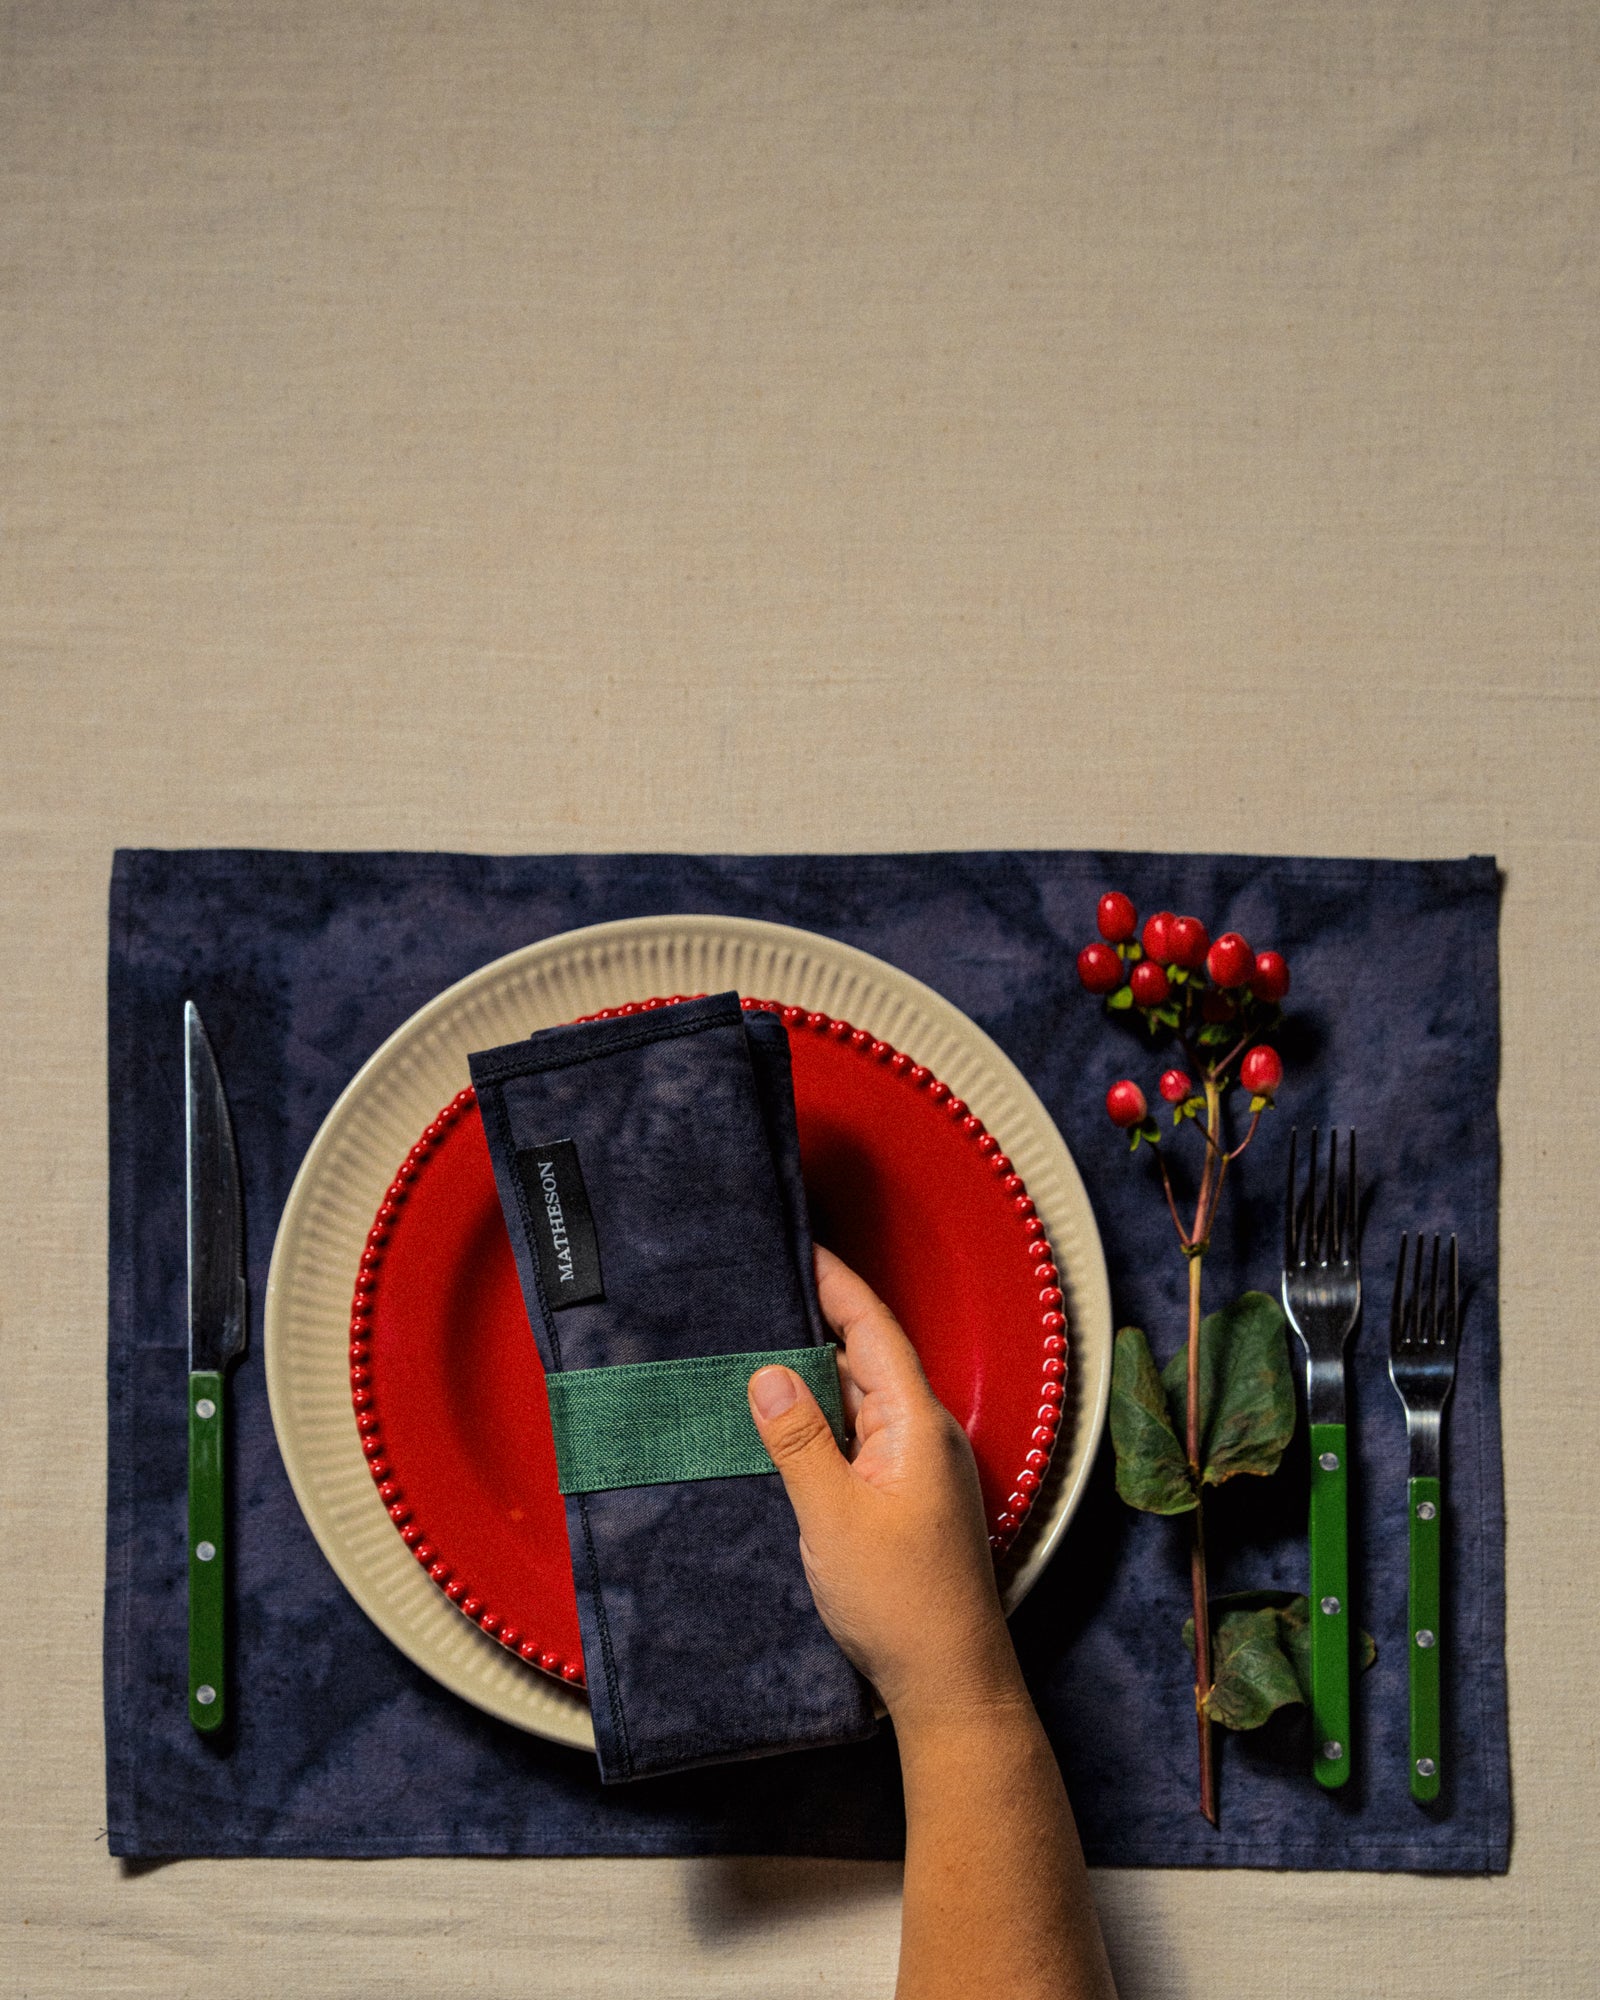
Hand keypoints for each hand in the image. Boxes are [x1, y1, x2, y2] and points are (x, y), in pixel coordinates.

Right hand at [747, 1245, 1025, 1731]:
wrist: (951, 1683)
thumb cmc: (902, 1603)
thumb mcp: (833, 1516)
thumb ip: (799, 1441)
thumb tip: (767, 1374)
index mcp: (917, 1424)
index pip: (873, 1330)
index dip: (836, 1284)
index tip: (799, 1247)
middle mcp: (924, 1437)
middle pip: (867, 1360)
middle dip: (816, 1324)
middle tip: (759, 1293)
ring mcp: (917, 1470)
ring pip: (860, 1403)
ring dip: (815, 1378)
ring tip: (756, 1350)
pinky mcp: (905, 1502)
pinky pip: (860, 1441)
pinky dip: (823, 1423)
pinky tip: (784, 1428)